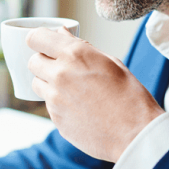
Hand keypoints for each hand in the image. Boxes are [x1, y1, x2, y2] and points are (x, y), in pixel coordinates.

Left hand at [27, 26, 164, 161]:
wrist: (136, 134)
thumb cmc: (130, 96)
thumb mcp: (111, 62)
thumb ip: (81, 47)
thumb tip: (62, 34)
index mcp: (75, 54)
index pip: (35, 37)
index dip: (39, 39)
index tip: (45, 44)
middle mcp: (60, 74)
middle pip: (32, 61)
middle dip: (44, 61)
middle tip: (61, 67)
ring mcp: (54, 98)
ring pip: (36, 83)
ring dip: (47, 82)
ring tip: (72, 88)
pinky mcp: (55, 117)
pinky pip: (47, 104)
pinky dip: (57, 102)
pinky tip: (78, 106)